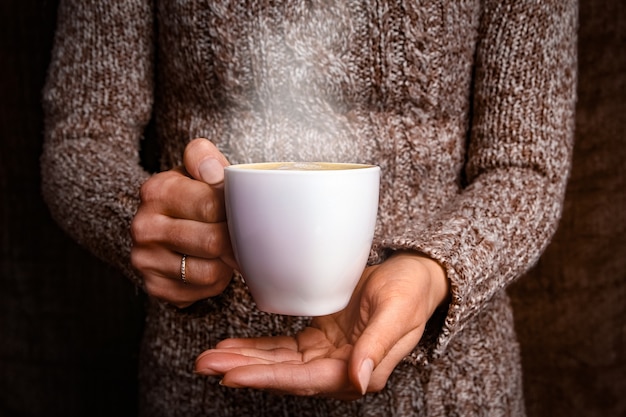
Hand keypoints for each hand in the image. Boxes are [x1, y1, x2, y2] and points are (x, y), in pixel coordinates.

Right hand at [130, 138, 236, 307]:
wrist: (169, 224)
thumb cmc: (194, 195)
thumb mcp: (198, 169)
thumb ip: (205, 159)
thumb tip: (213, 171)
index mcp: (156, 191)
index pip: (212, 205)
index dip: (236, 210)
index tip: (243, 210)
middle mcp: (144, 226)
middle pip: (213, 241)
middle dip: (235, 239)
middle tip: (243, 234)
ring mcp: (145, 260)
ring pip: (210, 271)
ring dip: (226, 263)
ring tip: (224, 248)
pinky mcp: (156, 287)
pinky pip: (202, 291)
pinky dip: (216, 281)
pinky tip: (211, 264)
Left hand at [194, 252, 448, 399]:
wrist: (418, 275)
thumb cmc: (412, 292)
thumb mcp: (397, 313)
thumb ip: (377, 347)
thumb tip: (357, 381)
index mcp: (360, 368)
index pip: (305, 379)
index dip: (267, 378)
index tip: (231, 374)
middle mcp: (340, 367)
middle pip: (284, 375)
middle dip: (243, 370)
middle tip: (205, 364)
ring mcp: (329, 353)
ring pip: (278, 363)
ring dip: (244, 360)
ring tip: (209, 357)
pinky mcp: (321, 338)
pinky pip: (284, 348)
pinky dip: (258, 348)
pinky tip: (234, 346)